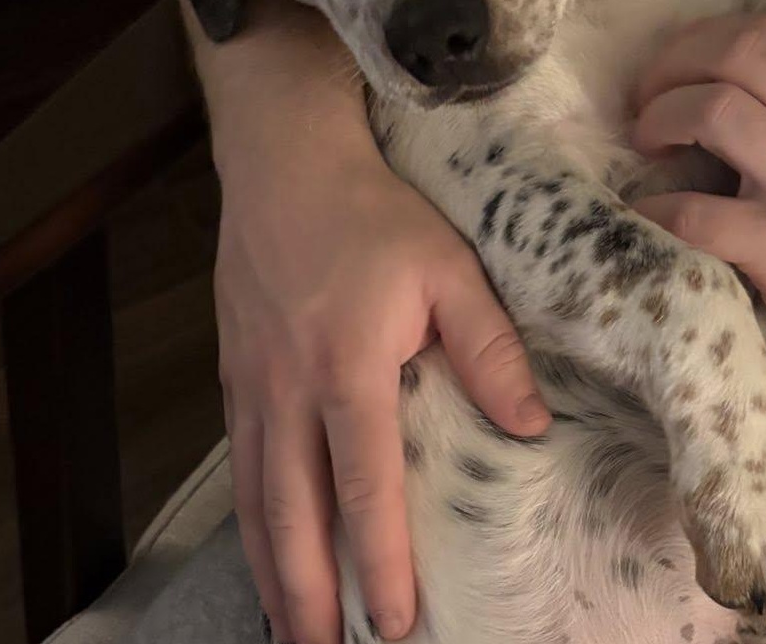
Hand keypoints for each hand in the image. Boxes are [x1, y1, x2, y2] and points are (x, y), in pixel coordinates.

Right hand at [213, 100, 549, 643]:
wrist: (286, 168)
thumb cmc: (373, 216)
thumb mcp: (447, 269)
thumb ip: (490, 348)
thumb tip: (532, 426)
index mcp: (348, 370)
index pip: (365, 488)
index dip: (381, 563)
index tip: (399, 623)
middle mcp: (289, 392)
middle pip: (294, 516)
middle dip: (311, 596)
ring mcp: (251, 387)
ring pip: (256, 501)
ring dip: (274, 572)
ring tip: (290, 629)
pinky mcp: (233, 375)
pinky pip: (239, 465)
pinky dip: (251, 520)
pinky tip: (265, 545)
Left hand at [629, 13, 765, 407]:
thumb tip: (737, 86)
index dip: (705, 37)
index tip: (678, 65)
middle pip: (734, 52)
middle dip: (671, 65)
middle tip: (646, 97)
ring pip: (710, 110)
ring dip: (658, 119)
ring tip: (648, 144)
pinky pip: (694, 213)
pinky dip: (655, 209)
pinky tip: (645, 214)